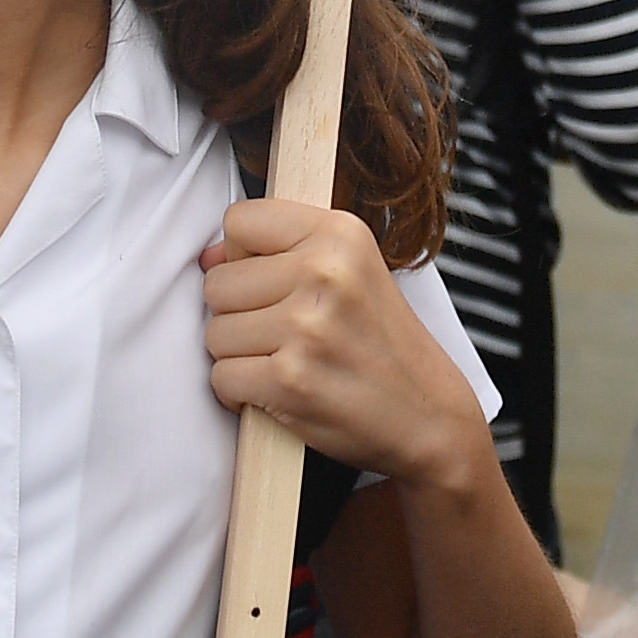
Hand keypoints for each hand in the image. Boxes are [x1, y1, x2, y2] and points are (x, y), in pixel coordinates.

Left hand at [201, 200, 489, 486]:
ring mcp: (306, 328)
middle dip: (239, 314)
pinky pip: (221, 377)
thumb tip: (208, 258)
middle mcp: (324, 273)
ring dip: (239, 355)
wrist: (429, 416)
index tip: (272, 281)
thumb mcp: (352, 271)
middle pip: (218, 283)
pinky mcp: (290, 380)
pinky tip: (278, 389)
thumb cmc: (384, 345)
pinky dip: (240, 392)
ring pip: (214, 333)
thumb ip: (283, 251)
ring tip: (286, 361)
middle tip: (286, 333)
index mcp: (340, 234)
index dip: (245, 257)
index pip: (240, 220)